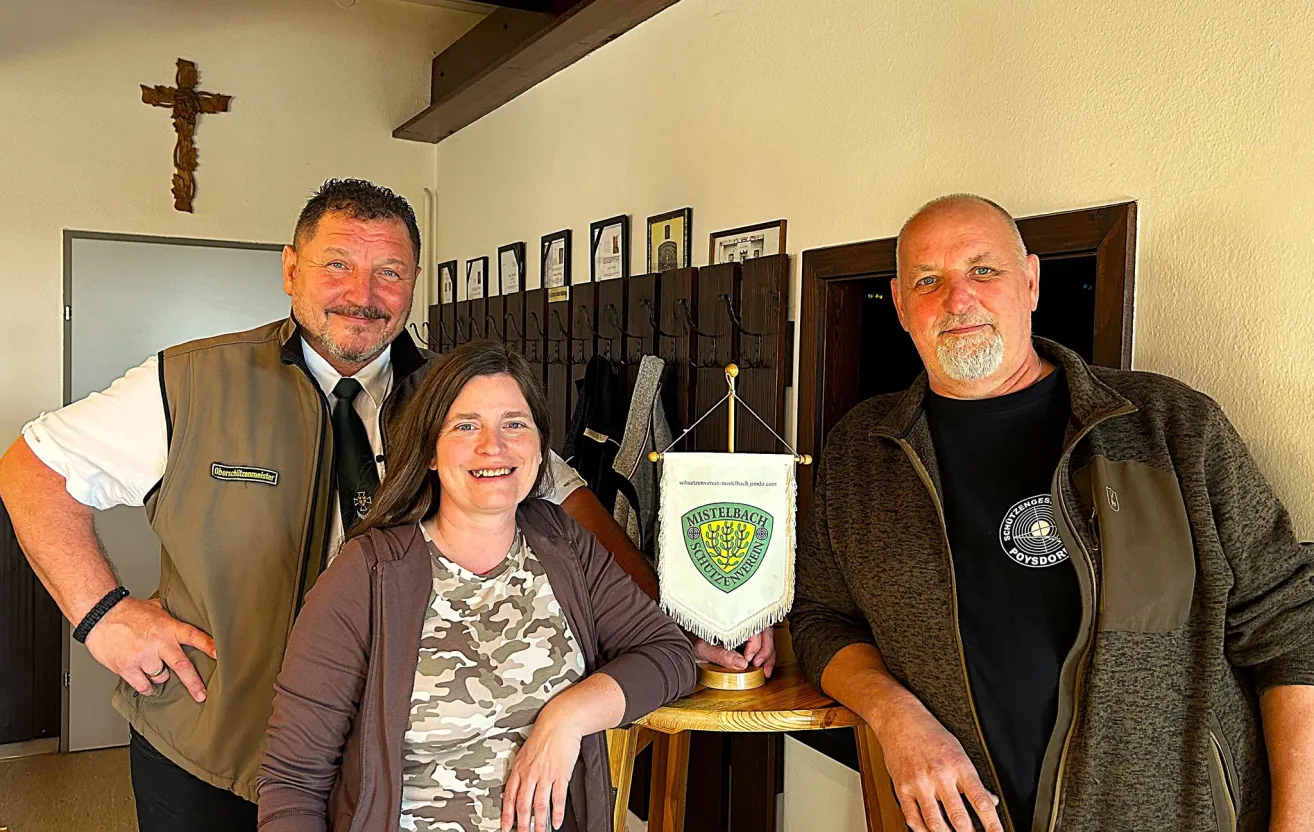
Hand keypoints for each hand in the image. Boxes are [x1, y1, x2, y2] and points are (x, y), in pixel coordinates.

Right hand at [83, 597, 215, 702]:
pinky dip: (147, 687)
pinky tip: (146, 684)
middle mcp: (158, 643)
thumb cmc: (127, 611)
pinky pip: (143, 685)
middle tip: (202, 695)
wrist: (100, 614)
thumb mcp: (156, 609)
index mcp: (168, 627)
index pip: (194, 637)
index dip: (209, 646)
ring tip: (153, 667)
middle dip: (194, 683)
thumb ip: (171, 619)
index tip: (221, 655)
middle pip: (182, 666)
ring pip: (161, 677)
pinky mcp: (127, 667)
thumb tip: (187, 618)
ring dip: (160, 677)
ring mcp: (143, 656)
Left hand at [502, 705, 582, 831]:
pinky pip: (557, 798)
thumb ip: (521, 771)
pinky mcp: (561, 775)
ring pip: (539, 805)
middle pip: (523, 804)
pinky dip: (557, 812)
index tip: (505, 826)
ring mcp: (546, 775)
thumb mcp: (525, 752)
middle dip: (522, 824)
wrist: (560, 722)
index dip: (506, 814)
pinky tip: (557, 821)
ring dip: (539, 823)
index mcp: (519, 768)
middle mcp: (530, 773)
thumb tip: (516, 787)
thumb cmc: (544, 735)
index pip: (509, 796)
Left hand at [691, 626, 776, 677]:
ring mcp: (743, 624)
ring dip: (768, 652)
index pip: (754, 630)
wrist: (681, 637)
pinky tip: (762, 663)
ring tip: (764, 669)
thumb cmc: (689, 638)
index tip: (749, 661)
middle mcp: (739, 618)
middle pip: (765, 631)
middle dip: (766, 651)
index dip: (756, 647)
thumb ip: (722, 656)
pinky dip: (765, 651)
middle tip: (758, 666)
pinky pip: (761, 638)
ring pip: (766, 634)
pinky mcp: (744, 631)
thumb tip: (742, 664)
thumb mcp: (703, 648)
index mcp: (731, 619)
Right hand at [871, 691, 1001, 831]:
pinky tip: (929, 831)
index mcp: (958, 765)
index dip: (991, 823)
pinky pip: (912, 817)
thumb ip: (973, 779)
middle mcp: (939, 775)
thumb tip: (990, 801)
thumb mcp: (959, 752)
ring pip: (935, 822)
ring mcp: (919, 783)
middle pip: (958, 816)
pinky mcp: (902, 788)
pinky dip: (922, 830)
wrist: (900, 720)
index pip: (980, 800)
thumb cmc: (930, 734)